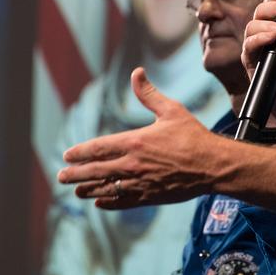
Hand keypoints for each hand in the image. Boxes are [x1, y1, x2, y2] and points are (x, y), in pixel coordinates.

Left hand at [58, 68, 222, 209]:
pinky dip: (110, 202)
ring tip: (77, 191)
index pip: (99, 147)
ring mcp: (141, 183)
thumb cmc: (193, 136)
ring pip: (108, 188)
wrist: (213, 166)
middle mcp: (133, 164)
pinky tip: (100, 202)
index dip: (81, 152)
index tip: (68, 155)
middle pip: (97, 170)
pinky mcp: (150, 196)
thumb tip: (137, 72)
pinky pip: (124, 201)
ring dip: (89, 189)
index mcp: (135, 142)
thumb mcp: (171, 110)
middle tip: (62, 176)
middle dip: (77, 174)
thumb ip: (149, 94)